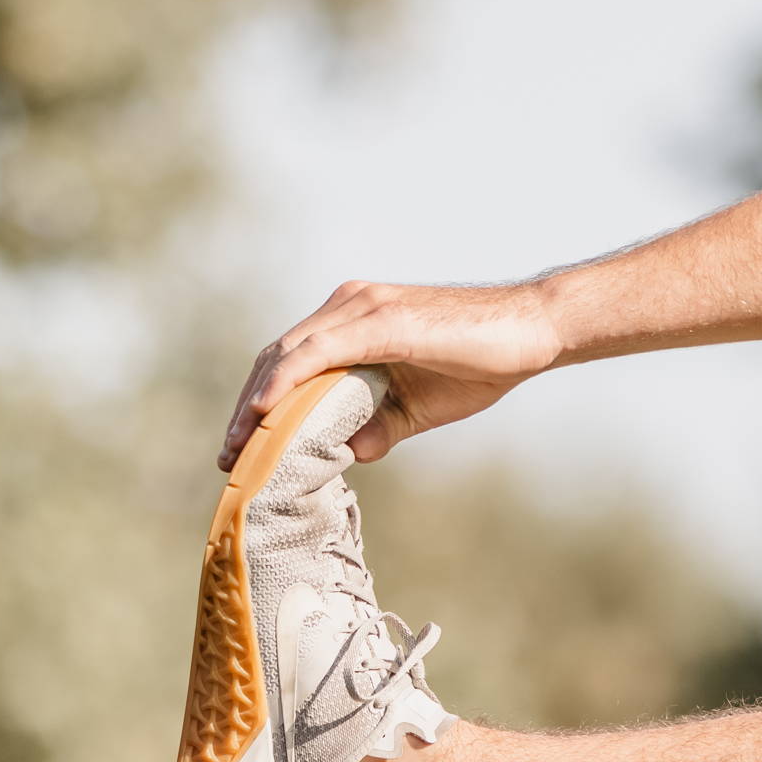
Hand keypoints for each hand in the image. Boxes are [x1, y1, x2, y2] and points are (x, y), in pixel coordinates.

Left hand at [219, 280, 564, 469]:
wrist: (532, 332)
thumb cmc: (482, 362)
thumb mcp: (418, 406)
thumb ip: (377, 424)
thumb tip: (347, 453)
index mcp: (355, 319)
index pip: (290, 360)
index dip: (259, 403)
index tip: (241, 447)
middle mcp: (350, 304)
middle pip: (277, 357)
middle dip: (247, 409)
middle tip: (228, 457)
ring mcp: (362, 307)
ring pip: (287, 354)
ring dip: (256, 403)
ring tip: (238, 446)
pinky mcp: (380, 319)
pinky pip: (315, 352)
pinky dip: (283, 383)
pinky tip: (264, 413)